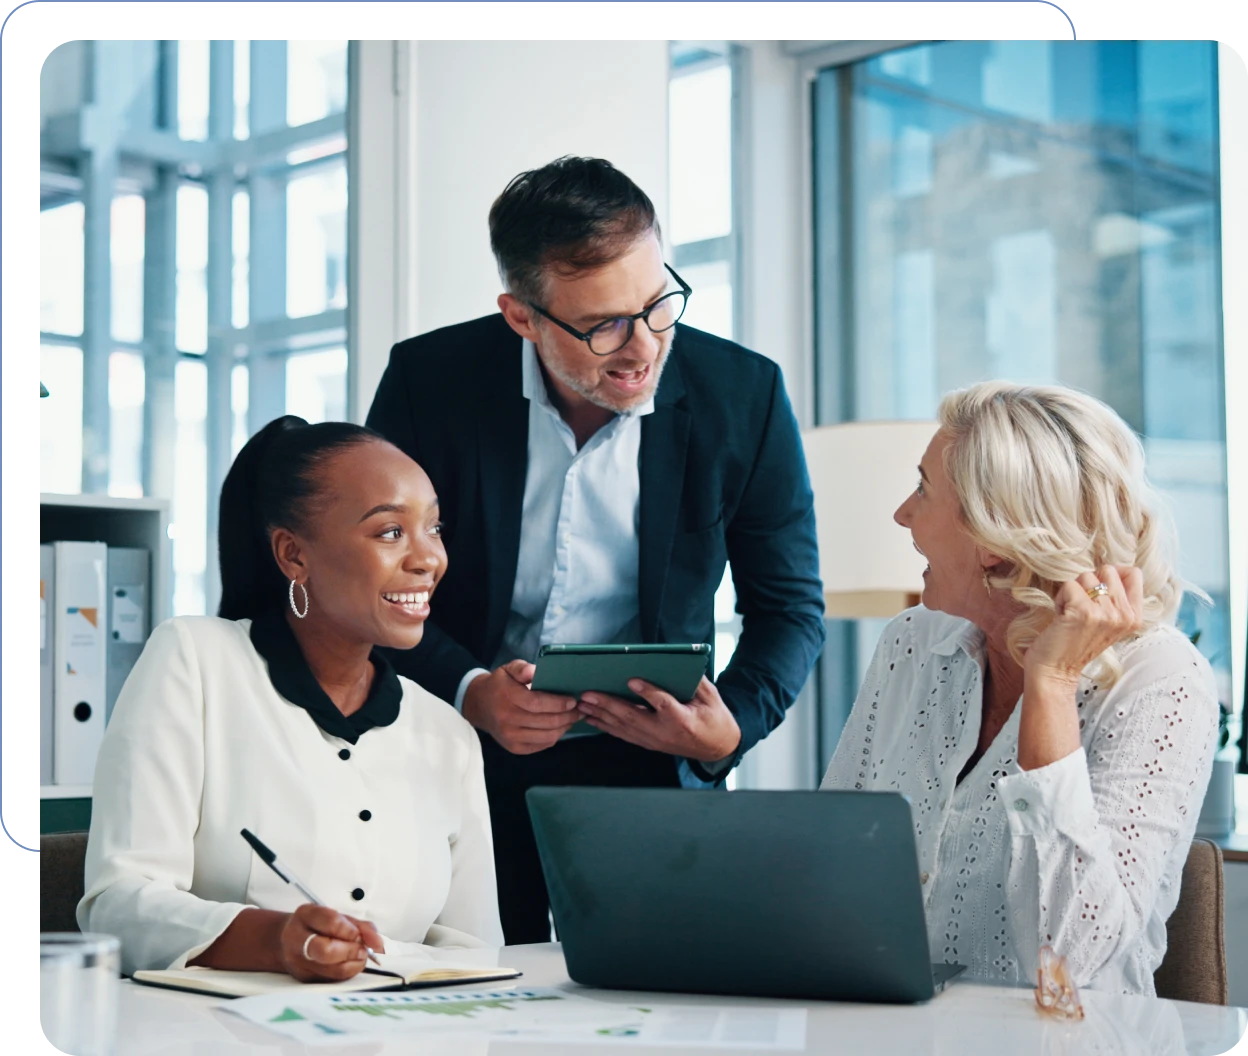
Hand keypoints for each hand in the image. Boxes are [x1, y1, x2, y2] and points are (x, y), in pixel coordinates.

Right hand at [278, 903, 385, 982]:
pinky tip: (349, 963)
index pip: (331, 922)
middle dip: (351, 951)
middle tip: (362, 949)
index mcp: (306, 915)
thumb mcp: (339, 916)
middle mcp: (296, 938)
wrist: (288, 939)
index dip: (350, 931)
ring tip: (359, 956)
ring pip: (332, 970)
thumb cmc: (319, 926)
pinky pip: (333, 979)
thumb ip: (362, 926)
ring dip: (354, 963)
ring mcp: (298, 961)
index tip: (359, 934)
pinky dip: (348, 972)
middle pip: (326, 951)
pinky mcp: (304, 978)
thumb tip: (379, 943)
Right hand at [461, 660, 580, 754]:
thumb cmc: (499, 685)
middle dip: (567, 716)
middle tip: (579, 710)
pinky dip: (554, 737)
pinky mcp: (514, 748)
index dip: (558, 703)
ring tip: (573, 718)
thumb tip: (536, 672)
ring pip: (546, 736)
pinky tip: (560, 727)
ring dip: (564, 728)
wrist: (479, 706)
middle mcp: (507, 720)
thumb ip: (523, 668)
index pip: (537, 703)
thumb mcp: (508, 669)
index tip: (573, 701)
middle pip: (545, 721)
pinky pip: (541, 745)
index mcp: (507, 697)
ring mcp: (510, 737)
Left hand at [577, 676, 741, 762]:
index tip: (632, 680)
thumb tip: (679, 662)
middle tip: (589, 694)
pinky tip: (592, 719)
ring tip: (583, 705)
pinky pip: (624, 735)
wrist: (716, 747)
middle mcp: (664, 732)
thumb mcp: (711, 697)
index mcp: (682, 719)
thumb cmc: (714, 717)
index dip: (648, 692)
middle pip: (633, 717)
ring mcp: (655, 740)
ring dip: (601, 715)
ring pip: (624, 727)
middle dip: (608, 705)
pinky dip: (606, 726)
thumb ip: (695, 681)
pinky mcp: (649, 744)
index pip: (663, 703)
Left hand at [1023, 565, 1145, 687]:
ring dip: (1072, 592)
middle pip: (1108, 570)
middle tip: (1081, 607)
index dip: (1112, 573)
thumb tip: (1112, 568)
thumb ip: (1115, 599)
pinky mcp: (1083, 612)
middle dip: (1088, 583)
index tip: (1097, 589)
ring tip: (1071, 614)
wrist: (1056, 671)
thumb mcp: (1107, 622)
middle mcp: (1124, 615)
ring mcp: (1106, 614)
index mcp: (1135, 617)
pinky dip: (1060, 598)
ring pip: (1086, 575)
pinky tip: (1062, 617)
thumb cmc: (1075, 643)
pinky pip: (1068, 585)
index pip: (1135, 573)